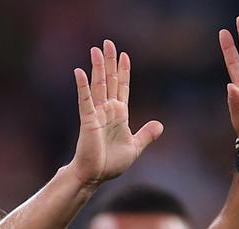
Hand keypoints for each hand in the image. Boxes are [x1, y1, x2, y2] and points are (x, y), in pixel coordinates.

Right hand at [70, 39, 163, 184]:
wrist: (95, 176)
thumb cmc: (111, 164)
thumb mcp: (135, 147)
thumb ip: (146, 135)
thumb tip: (159, 125)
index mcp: (119, 115)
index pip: (122, 87)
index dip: (124, 71)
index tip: (124, 55)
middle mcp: (107, 110)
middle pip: (110, 80)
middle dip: (110, 61)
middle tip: (107, 42)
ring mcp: (97, 114)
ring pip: (98, 85)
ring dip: (98, 67)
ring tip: (96, 49)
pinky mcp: (88, 120)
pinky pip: (85, 100)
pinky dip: (82, 86)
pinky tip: (79, 72)